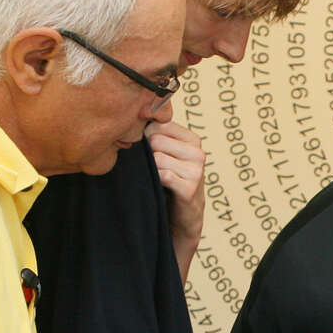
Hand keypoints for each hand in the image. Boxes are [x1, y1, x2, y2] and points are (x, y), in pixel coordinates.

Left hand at [146, 119, 204, 254]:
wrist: (182, 217)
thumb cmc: (169, 182)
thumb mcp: (167, 154)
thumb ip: (157, 135)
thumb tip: (134, 115)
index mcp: (193, 139)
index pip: (159, 124)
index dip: (146, 137)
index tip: (149, 152)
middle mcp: (198, 152)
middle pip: (156, 139)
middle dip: (148, 154)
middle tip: (153, 168)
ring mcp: (196, 170)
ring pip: (157, 157)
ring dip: (151, 169)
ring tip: (158, 178)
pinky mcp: (190, 187)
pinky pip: (161, 174)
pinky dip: (156, 180)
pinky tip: (161, 186)